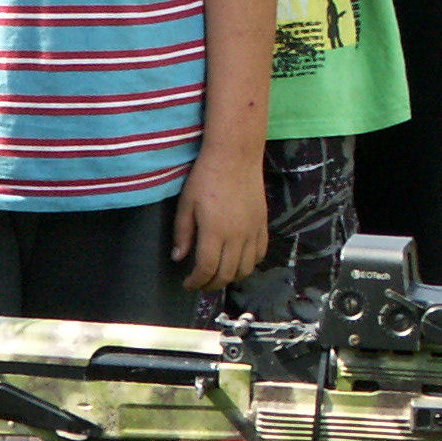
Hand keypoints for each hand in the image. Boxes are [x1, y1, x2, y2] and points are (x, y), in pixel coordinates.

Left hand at [170, 156, 266, 292]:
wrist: (236, 155)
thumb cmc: (206, 177)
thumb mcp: (186, 204)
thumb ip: (182, 233)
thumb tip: (178, 258)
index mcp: (214, 232)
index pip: (207, 269)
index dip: (196, 282)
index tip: (187, 283)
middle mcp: (237, 236)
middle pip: (227, 274)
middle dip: (211, 284)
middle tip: (200, 283)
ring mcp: (253, 231)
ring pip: (246, 268)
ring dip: (231, 278)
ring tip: (218, 275)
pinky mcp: (262, 223)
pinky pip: (260, 253)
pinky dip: (249, 264)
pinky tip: (238, 261)